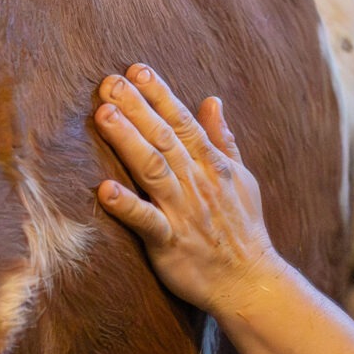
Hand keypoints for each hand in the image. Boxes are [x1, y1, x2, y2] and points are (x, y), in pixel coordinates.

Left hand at [94, 64, 285, 315]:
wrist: (250, 283)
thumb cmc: (243, 230)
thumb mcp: (241, 179)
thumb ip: (223, 139)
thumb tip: (212, 100)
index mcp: (213, 165)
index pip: (183, 122)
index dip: (160, 95)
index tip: (136, 70)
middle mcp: (198, 183)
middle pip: (164, 138)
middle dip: (137, 108)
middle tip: (109, 82)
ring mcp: (184, 212)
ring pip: (154, 169)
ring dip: (128, 141)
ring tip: (103, 116)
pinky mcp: (171, 243)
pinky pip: (147, 222)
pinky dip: (126, 205)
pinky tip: (104, 190)